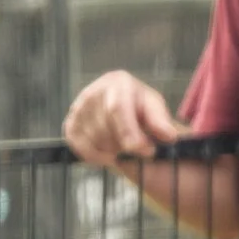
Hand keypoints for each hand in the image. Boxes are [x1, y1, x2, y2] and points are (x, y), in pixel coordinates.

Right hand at [62, 70, 186, 167]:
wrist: (123, 111)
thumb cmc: (141, 109)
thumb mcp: (155, 110)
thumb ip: (161, 121)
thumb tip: (168, 135)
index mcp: (117, 82)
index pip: (116, 109)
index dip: (130, 134)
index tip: (146, 151)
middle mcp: (93, 91)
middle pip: (105, 129)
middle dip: (125, 145)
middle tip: (140, 149)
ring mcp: (78, 108)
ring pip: (94, 140)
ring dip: (112, 150)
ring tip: (124, 145)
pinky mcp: (70, 124)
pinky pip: (80, 147)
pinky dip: (96, 156)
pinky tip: (109, 152)